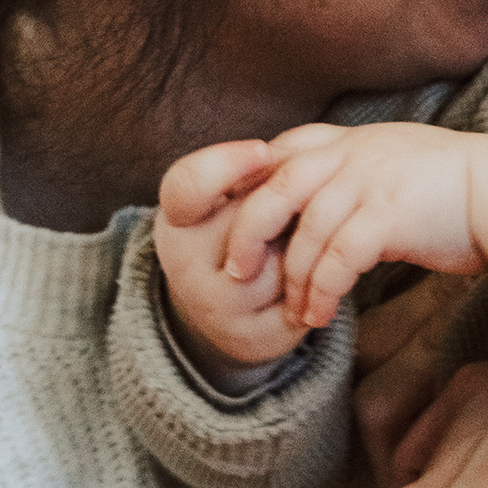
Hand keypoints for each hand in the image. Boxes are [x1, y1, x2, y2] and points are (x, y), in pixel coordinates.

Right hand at [155, 127, 346, 373]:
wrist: (226, 307)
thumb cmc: (234, 231)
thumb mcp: (227, 195)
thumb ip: (252, 171)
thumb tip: (293, 158)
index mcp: (175, 219)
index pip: (188, 186)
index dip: (226, 164)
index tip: (262, 149)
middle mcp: (184, 265)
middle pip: (252, 221)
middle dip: (283, 211)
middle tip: (287, 212)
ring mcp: (213, 307)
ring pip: (283, 264)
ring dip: (303, 251)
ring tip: (293, 249)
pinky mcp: (248, 337)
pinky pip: (299, 301)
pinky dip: (312, 289)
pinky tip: (301, 285)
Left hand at [220, 123, 487, 329]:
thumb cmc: (453, 190)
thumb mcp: (392, 162)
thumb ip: (351, 171)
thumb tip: (312, 205)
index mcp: (350, 139)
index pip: (278, 153)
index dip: (247, 187)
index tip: (233, 226)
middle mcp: (354, 152)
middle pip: (276, 187)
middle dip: (250, 232)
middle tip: (238, 272)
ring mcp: (372, 180)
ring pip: (306, 230)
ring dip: (294, 277)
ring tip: (294, 311)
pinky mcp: (391, 215)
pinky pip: (340, 258)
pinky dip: (324, 291)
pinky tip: (323, 315)